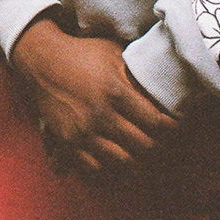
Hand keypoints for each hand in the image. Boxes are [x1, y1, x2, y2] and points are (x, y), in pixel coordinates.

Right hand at [11, 17, 175, 174]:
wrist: (42, 60)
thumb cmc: (83, 52)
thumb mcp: (114, 52)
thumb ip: (137, 69)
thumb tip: (164, 78)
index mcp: (116, 91)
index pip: (157, 122)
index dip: (173, 129)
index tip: (177, 127)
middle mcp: (102, 114)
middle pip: (144, 146)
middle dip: (159, 147)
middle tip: (164, 142)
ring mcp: (84, 131)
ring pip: (123, 161)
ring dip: (137, 160)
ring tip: (143, 154)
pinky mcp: (68, 141)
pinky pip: (96, 167)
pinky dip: (110, 167)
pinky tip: (116, 157)